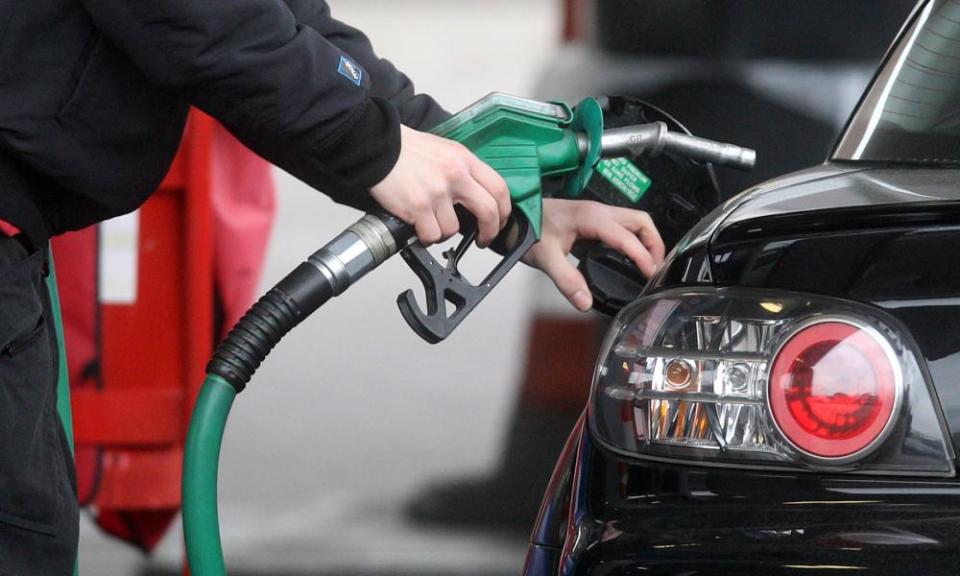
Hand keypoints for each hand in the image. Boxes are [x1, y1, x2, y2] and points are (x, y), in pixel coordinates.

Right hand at [370, 125, 510, 245]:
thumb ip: (463, 171)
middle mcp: (455, 175)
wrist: (378, 146)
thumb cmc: (407, 149)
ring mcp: (438, 192)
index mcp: (465, 160)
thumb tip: (475, 197)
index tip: (499, 221)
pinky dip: (425, 236)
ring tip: (431, 223)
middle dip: (489, 232)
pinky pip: (432, 234)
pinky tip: (418, 227)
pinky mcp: (419, 206)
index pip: (499, 188)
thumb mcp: (445, 150)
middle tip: (483, 239)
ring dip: (443, 232)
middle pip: (489, 212)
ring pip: (454, 229)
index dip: (504, 211)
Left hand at [523, 199, 665, 311]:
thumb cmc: (528, 230)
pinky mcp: (593, 220)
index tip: (651, 274)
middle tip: (656, 269)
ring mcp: (597, 213)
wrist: (514, 217)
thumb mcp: (546, 258)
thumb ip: (567, 281)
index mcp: (591, 217)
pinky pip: (623, 226)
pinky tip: (629, 258)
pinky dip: (634, 240)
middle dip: (654, 244)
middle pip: (640, 221)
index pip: (626, 237)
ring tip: (648, 264)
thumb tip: (585, 302)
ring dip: (646, 240)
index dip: (642, 256)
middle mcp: (598, 212)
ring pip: (634, 221)